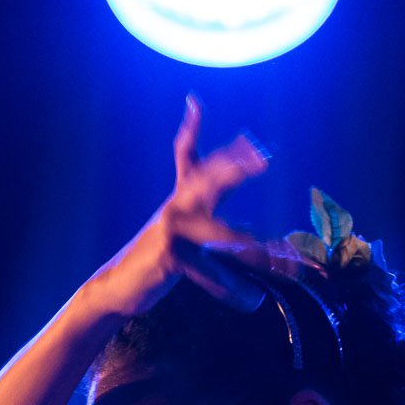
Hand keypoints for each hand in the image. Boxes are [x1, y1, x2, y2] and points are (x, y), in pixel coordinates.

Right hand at [84, 96, 301, 320]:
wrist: (117, 287)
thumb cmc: (155, 262)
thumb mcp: (183, 239)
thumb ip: (215, 231)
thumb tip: (248, 227)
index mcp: (179, 198)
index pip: (186, 157)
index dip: (190, 129)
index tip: (194, 103)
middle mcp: (175, 207)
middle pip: (208, 179)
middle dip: (236, 168)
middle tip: (263, 158)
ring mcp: (171, 230)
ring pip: (224, 236)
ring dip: (259, 252)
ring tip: (287, 263)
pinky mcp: (170, 256)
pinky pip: (213, 272)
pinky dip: (234, 290)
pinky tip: (251, 300)